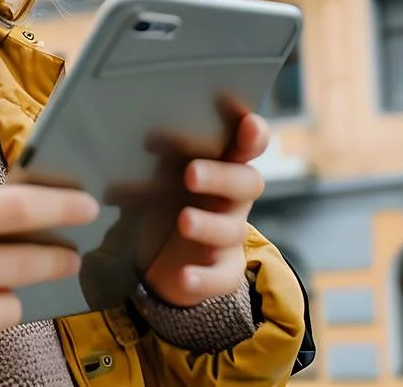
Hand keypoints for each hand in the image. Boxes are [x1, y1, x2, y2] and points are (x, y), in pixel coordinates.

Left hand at [141, 111, 269, 307]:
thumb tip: (148, 138)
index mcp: (222, 167)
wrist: (156, 260)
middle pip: (247, 184)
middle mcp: (233, 200)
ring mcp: (230, 237)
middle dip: (221, 177)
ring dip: (209, 225)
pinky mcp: (222, 272)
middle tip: (190, 174)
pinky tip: (184, 276)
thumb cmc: (164, 202)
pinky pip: (221, 278)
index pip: (248, 146)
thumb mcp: (159, 175)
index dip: (254, 135)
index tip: (247, 123)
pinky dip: (203, 279)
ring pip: (232, 230)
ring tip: (184, 221)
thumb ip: (161, 158)